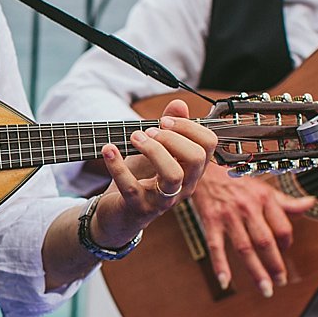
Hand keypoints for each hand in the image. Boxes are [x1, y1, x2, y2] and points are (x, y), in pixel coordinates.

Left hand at [88, 99, 216, 247]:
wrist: (119, 213)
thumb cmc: (141, 179)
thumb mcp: (155, 150)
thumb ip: (169, 128)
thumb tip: (178, 103)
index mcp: (192, 170)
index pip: (208, 144)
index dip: (189, 126)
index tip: (165, 121)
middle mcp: (184, 187)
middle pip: (196, 158)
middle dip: (172, 137)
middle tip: (148, 131)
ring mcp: (162, 200)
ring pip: (173, 175)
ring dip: (153, 150)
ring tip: (135, 138)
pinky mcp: (138, 208)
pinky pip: (130, 186)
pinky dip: (117, 165)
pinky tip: (108, 149)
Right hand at [192, 162, 314, 296]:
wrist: (203, 170)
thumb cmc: (234, 180)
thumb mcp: (262, 187)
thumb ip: (286, 201)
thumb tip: (310, 203)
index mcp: (264, 199)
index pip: (282, 227)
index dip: (286, 243)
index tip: (284, 252)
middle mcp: (248, 207)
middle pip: (265, 242)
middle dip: (275, 265)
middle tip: (280, 282)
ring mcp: (228, 216)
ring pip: (245, 248)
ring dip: (255, 271)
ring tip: (265, 288)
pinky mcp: (210, 221)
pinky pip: (216, 246)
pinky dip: (220, 265)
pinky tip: (225, 281)